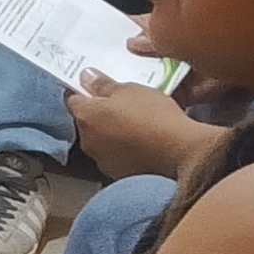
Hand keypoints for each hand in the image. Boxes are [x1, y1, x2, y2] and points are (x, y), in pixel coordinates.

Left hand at [66, 68, 226, 181]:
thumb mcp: (132, 90)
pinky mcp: (118, 175)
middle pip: (86, 122)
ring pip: (101, 142)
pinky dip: (123, 151)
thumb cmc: (155, 116)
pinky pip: (116, 157)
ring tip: (136, 127)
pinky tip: (142, 146)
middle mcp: (87, 141)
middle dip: (99, 115)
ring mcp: (102, 161)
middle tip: (122, 106)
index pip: (72, 99)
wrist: (181, 153)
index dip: (84, 92)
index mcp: (85, 116)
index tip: (98, 88)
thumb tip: (85, 77)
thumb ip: (104, 85)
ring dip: (111, 135)